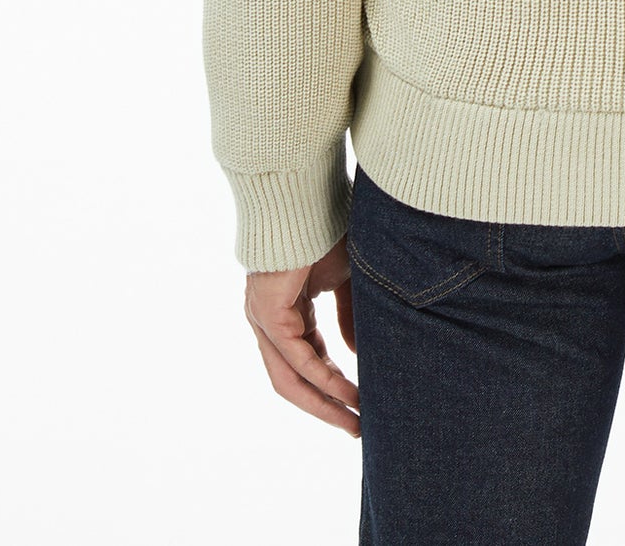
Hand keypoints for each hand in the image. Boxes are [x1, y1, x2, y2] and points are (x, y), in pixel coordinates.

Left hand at [244, 236, 360, 434]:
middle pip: (293, 380)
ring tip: (355, 420)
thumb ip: (348, 315)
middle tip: (357, 427)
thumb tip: (358, 355)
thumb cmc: (326, 228)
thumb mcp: (344, 279)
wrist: (306, 196)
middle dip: (326, 407)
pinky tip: (348, 391)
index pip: (306, 360)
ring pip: (290, 379)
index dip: (332, 385)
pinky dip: (323, 379)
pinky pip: (297, 359)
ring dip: (324, 402)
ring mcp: (264, 320)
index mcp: (287, 311)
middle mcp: (269, 321)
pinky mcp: (268, 315)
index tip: (360, 404)